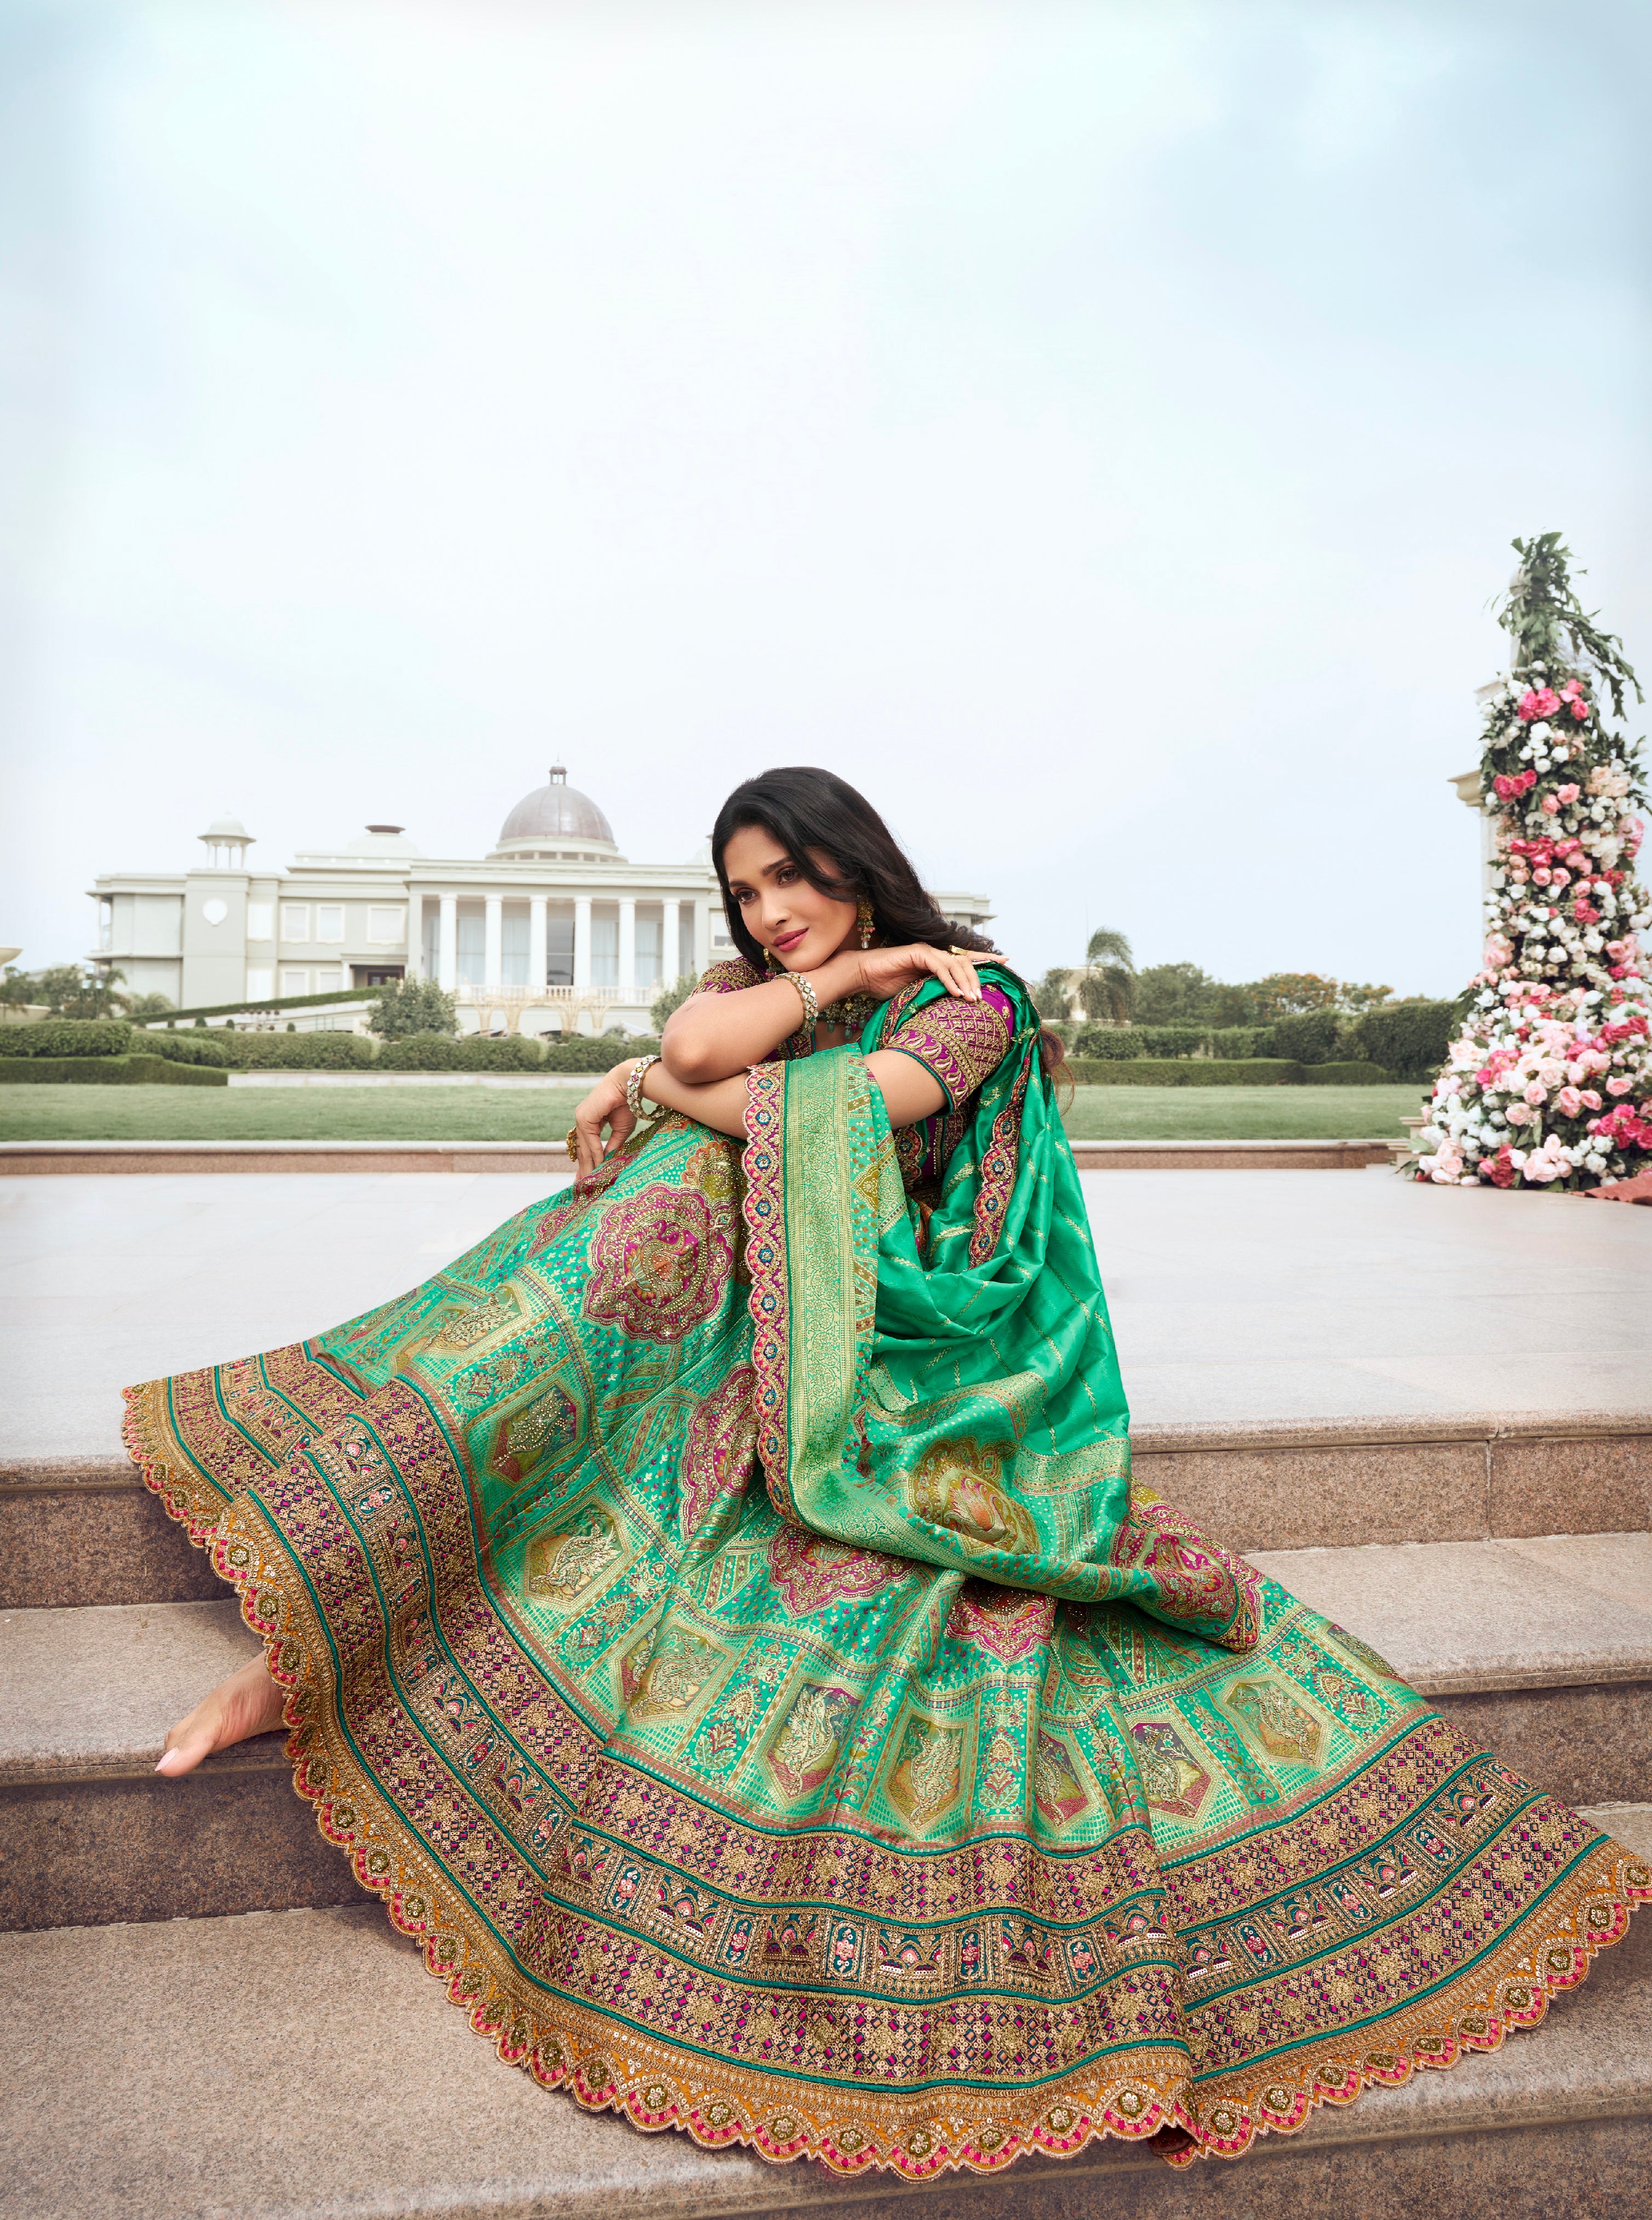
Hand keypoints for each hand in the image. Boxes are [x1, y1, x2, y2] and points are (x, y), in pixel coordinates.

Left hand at [569, 1062, 636, 1178]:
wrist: (629, 1085)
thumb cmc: (627, 1103)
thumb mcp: (620, 1130)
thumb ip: (612, 1145)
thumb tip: (607, 1161)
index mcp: (589, 1120)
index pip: (585, 1145)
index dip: (586, 1161)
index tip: (586, 1176)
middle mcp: (582, 1119)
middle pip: (582, 1148)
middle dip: (583, 1167)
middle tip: (582, 1185)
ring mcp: (581, 1118)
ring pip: (584, 1147)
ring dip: (588, 1165)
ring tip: (590, 1181)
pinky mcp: (584, 1117)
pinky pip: (590, 1141)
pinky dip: (595, 1154)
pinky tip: (599, 1166)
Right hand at [845, 942, 984, 1004]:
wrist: (863, 977)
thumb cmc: (886, 987)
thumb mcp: (917, 994)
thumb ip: (935, 995)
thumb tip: (954, 1010)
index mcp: (937, 963)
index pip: (966, 961)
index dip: (986, 960)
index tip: (1006, 963)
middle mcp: (935, 954)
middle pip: (965, 962)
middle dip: (979, 976)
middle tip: (985, 996)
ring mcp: (927, 951)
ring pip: (955, 963)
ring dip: (965, 982)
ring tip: (972, 999)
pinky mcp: (917, 953)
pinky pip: (938, 966)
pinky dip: (949, 980)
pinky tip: (955, 993)